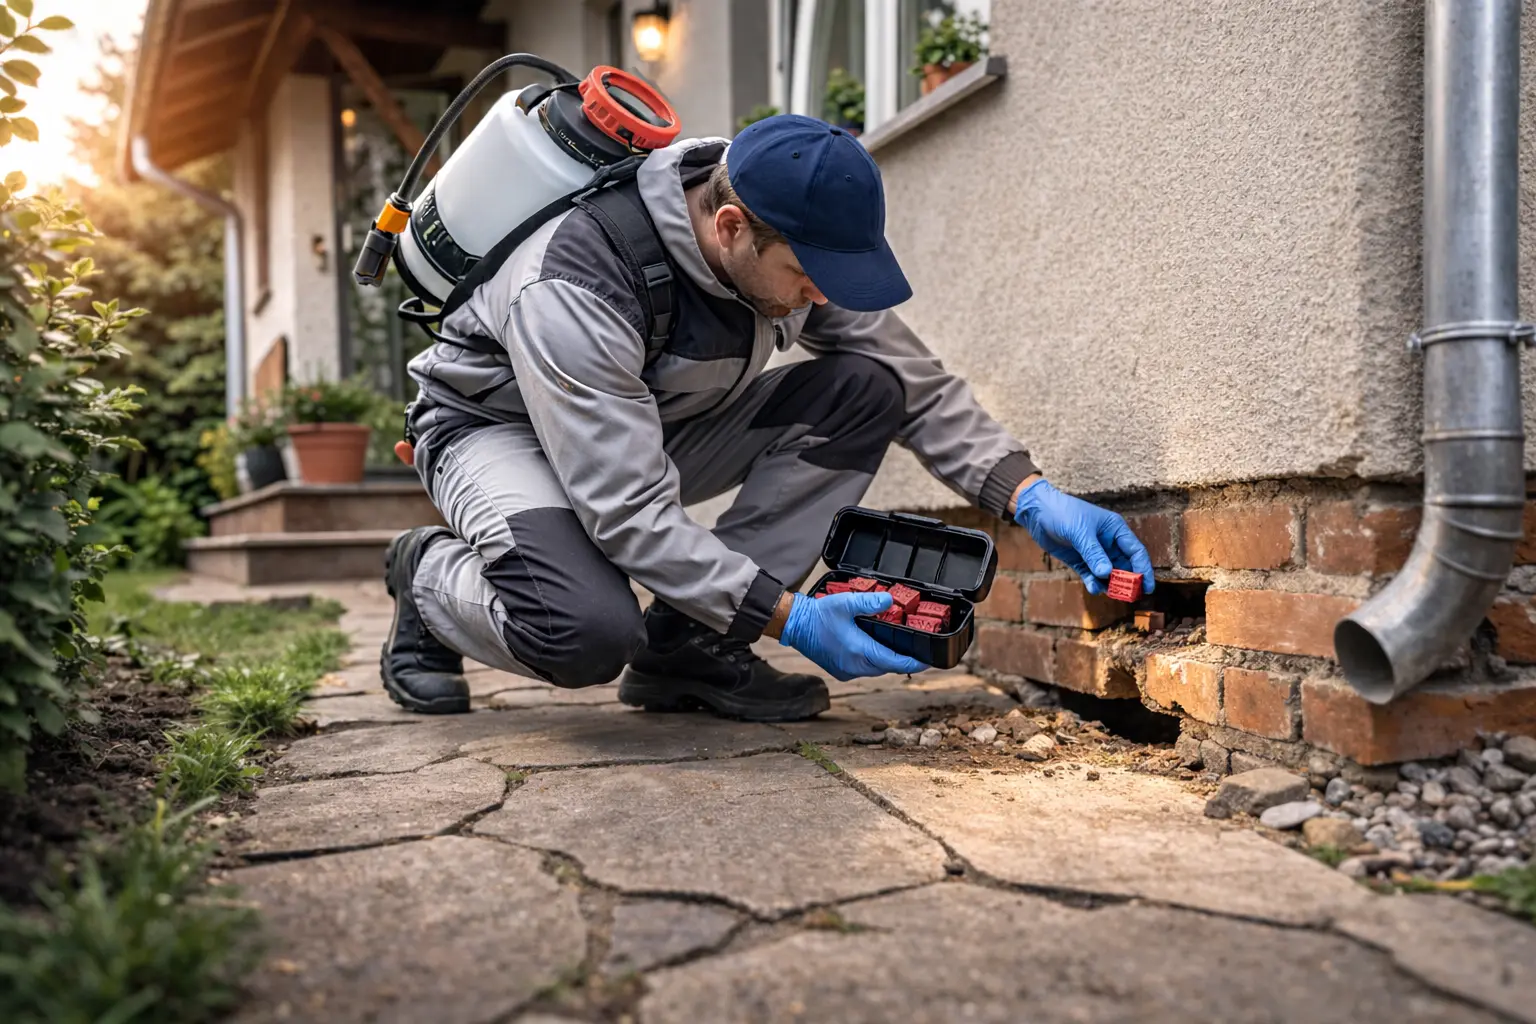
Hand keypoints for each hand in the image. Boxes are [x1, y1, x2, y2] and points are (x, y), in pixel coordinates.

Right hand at [779, 592, 928, 680]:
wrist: (795, 625)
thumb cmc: (819, 615)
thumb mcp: (846, 603)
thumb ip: (871, 602)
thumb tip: (890, 600)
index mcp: (859, 651)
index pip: (896, 662)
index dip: (915, 662)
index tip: (928, 661)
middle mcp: (855, 666)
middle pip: (888, 667)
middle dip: (903, 660)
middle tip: (917, 650)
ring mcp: (847, 671)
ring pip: (877, 669)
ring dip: (887, 660)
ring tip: (899, 648)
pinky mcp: (841, 671)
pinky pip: (865, 669)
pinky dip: (874, 661)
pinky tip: (876, 648)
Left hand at [1013, 479, 1154, 595]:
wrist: (1037, 511)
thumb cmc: (1062, 513)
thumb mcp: (1080, 532)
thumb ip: (1094, 553)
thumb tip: (1106, 574)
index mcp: (1115, 530)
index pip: (1136, 552)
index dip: (1143, 570)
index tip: (1147, 588)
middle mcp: (1108, 542)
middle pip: (1125, 566)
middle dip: (1127, 582)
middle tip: (1128, 597)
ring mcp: (1094, 553)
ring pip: (1108, 574)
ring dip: (1110, 585)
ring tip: (1108, 593)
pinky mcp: (1080, 561)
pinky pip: (1091, 576)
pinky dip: (1094, 583)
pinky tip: (1093, 588)